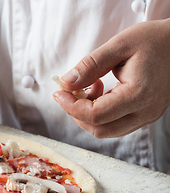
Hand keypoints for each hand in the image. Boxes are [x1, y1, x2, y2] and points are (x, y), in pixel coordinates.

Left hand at [53, 18, 169, 137]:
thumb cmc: (154, 40)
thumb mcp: (120, 45)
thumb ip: (90, 65)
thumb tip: (67, 83)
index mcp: (139, 95)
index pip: (96, 115)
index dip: (71, 107)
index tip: (59, 92)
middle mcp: (145, 111)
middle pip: (99, 129)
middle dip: (77, 113)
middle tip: (69, 92)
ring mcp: (147, 116)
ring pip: (107, 130)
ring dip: (88, 114)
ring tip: (89, 86)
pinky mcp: (145, 115)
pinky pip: (116, 124)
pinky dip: (101, 113)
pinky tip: (101, 91)